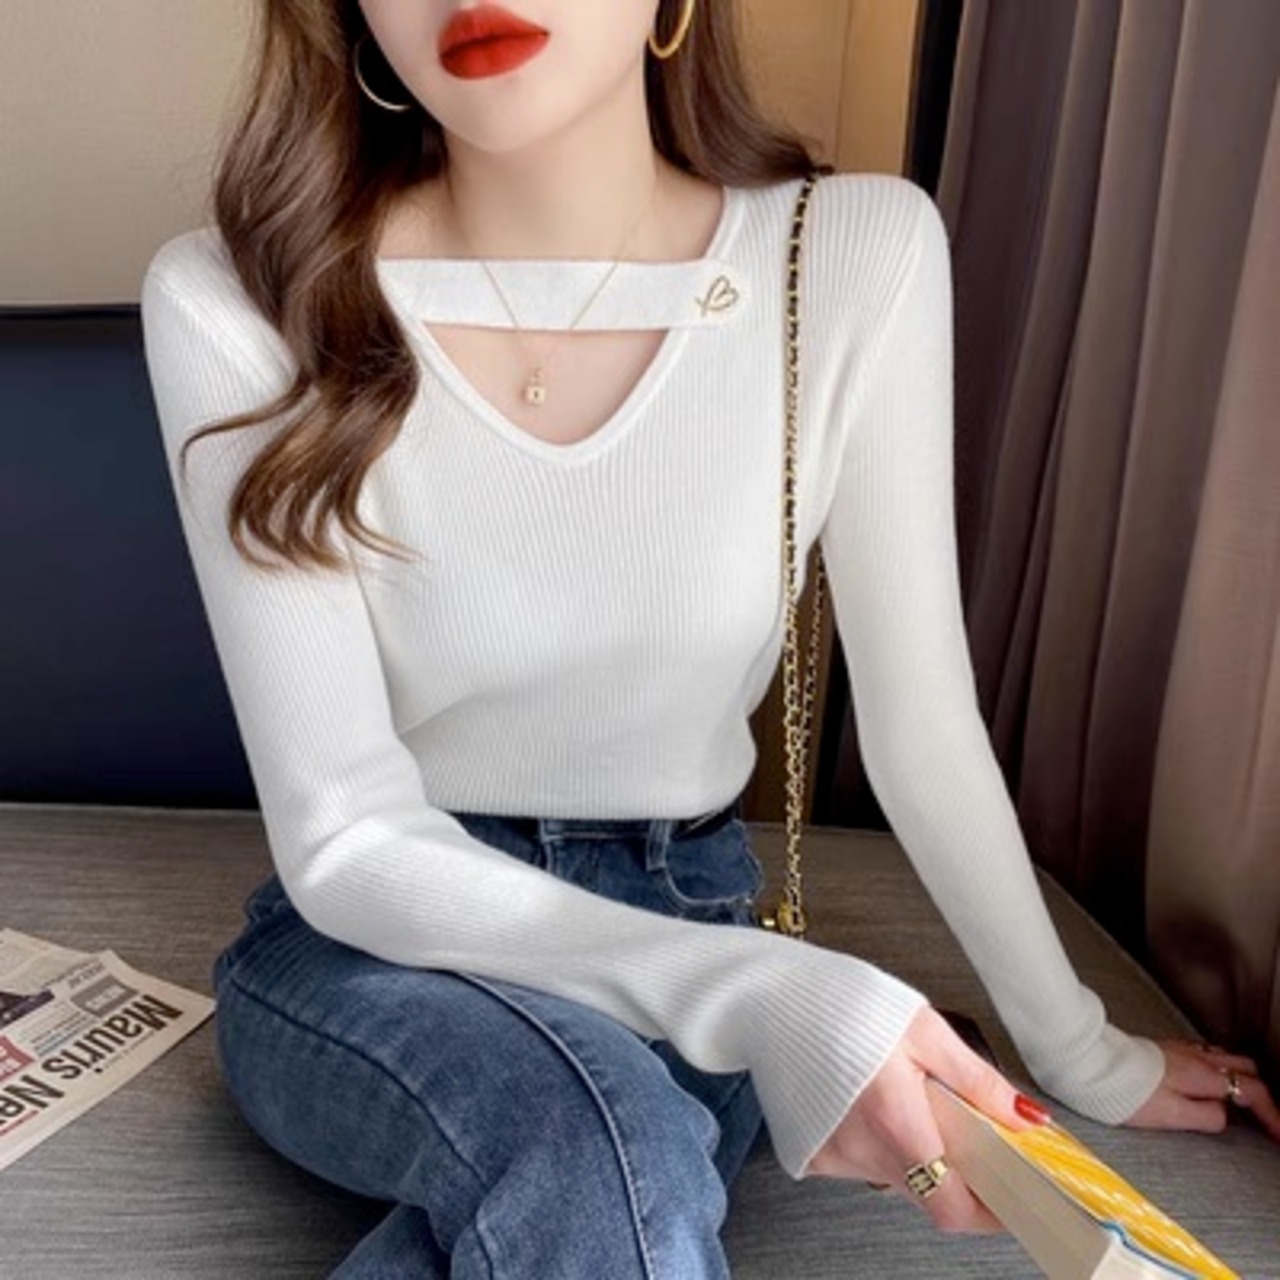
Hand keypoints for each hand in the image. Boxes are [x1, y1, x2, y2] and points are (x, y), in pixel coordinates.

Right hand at [807, 1006, 1043, 1232]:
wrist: (769, 997)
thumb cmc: (840, 1004)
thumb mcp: (924, 1029)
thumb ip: (977, 1080)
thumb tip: (1024, 1117)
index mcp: (898, 1121)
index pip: (955, 1208)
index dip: (990, 1213)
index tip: (1011, 1198)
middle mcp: (863, 1150)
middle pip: (928, 1192)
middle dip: (953, 1170)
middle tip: (954, 1124)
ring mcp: (834, 1157)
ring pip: (895, 1177)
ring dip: (912, 1151)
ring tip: (899, 1097)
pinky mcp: (811, 1154)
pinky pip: (859, 1165)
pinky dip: (874, 1144)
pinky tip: (865, 1103)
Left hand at [1125, 1039, 1279, 1140]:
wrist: (1088, 1062)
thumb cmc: (1124, 1092)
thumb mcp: (1171, 1115)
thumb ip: (1205, 1116)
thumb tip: (1225, 1116)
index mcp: (1202, 1074)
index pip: (1252, 1091)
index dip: (1272, 1114)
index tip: (1279, 1136)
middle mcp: (1195, 1056)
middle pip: (1245, 1066)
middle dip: (1260, 1090)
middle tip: (1263, 1117)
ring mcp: (1179, 1049)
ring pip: (1224, 1055)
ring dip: (1238, 1076)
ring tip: (1241, 1100)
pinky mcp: (1163, 1048)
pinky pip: (1202, 1053)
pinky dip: (1216, 1067)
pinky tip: (1207, 1080)